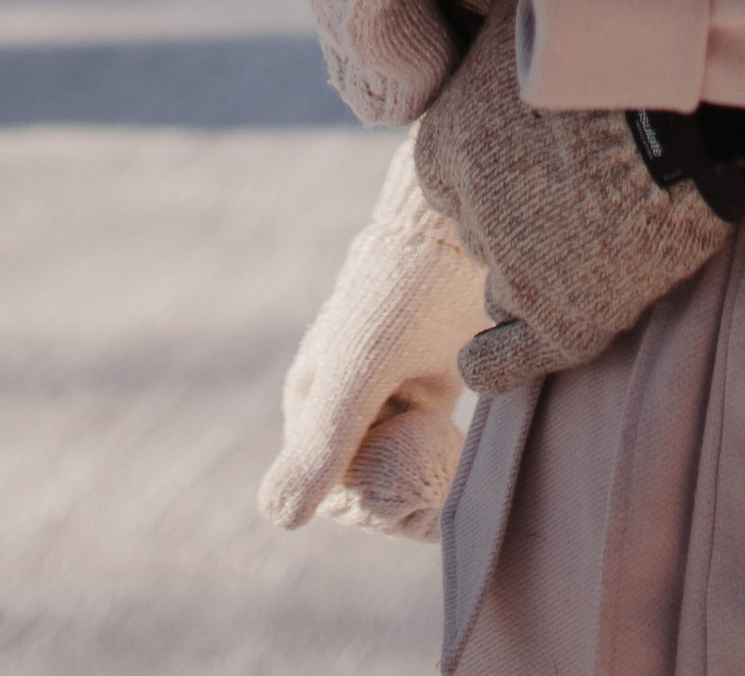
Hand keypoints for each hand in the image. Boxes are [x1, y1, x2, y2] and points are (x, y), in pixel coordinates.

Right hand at [259, 137, 485, 540]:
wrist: (459, 224)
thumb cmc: (402, 291)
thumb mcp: (360, 368)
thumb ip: (322, 442)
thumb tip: (278, 519)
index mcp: (311, 403)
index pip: (335, 494)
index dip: (377, 508)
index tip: (418, 492)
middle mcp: (342, 405)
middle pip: (371, 487)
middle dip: (407, 494)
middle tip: (444, 470)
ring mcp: (385, 395)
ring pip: (402, 470)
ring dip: (429, 480)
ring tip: (456, 455)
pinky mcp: (425, 382)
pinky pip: (428, 446)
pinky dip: (447, 460)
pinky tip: (467, 447)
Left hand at [412, 0, 727, 395]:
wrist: (703, 112)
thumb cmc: (633, 42)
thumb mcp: (542, 5)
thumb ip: (502, 18)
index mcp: (450, 131)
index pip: (448, 164)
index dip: (487, 160)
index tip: (525, 150)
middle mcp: (469, 206)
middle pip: (480, 221)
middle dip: (514, 210)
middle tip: (570, 190)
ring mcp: (515, 269)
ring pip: (496, 285)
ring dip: (524, 272)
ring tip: (569, 252)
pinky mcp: (563, 322)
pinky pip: (503, 361)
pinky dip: (493, 362)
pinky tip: (484, 359)